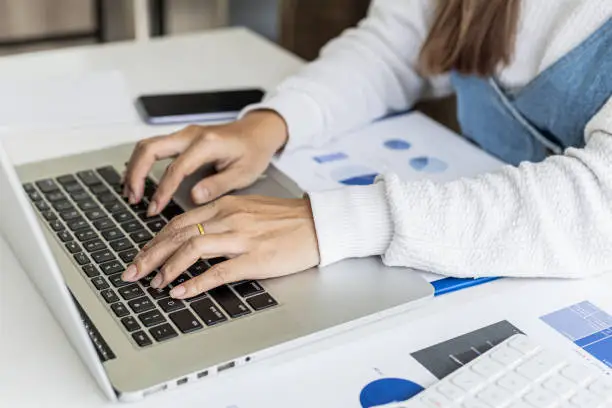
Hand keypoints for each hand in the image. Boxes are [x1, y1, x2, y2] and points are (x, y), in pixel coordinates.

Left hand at [121, 195, 319, 298]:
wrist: (318, 223)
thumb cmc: (286, 219)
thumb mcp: (248, 209)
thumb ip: (221, 218)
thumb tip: (195, 235)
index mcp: (225, 204)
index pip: (179, 220)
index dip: (155, 240)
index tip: (142, 255)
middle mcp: (229, 217)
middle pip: (178, 233)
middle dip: (150, 254)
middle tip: (133, 272)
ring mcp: (242, 237)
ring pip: (192, 248)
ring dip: (167, 267)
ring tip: (153, 283)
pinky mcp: (255, 258)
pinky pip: (218, 270)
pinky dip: (195, 282)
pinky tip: (181, 292)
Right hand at [124, 111, 287, 216]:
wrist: (258, 132)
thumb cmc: (253, 151)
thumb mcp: (244, 173)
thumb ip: (218, 185)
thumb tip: (194, 197)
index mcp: (207, 143)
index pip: (176, 168)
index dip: (162, 190)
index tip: (154, 209)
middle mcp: (192, 135)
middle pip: (150, 148)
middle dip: (136, 174)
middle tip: (133, 199)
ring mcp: (185, 135)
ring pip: (147, 145)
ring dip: (135, 168)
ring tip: (132, 193)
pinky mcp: (182, 139)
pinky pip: (154, 147)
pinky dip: (142, 163)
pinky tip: (140, 181)